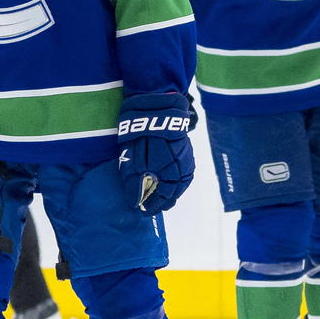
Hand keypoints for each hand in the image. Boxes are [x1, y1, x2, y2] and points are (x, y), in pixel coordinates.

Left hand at [115, 92, 194, 213]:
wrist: (157, 107)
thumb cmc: (141, 134)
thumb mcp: (132, 159)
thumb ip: (135, 183)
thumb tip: (136, 203)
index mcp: (168, 173)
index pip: (163, 198)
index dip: (153, 206)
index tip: (144, 211)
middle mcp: (181, 169)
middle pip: (174, 192)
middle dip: (164, 201)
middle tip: (153, 208)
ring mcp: (186, 159)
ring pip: (181, 183)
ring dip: (172, 192)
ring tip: (162, 198)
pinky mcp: (187, 151)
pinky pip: (185, 172)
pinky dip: (178, 180)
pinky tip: (170, 181)